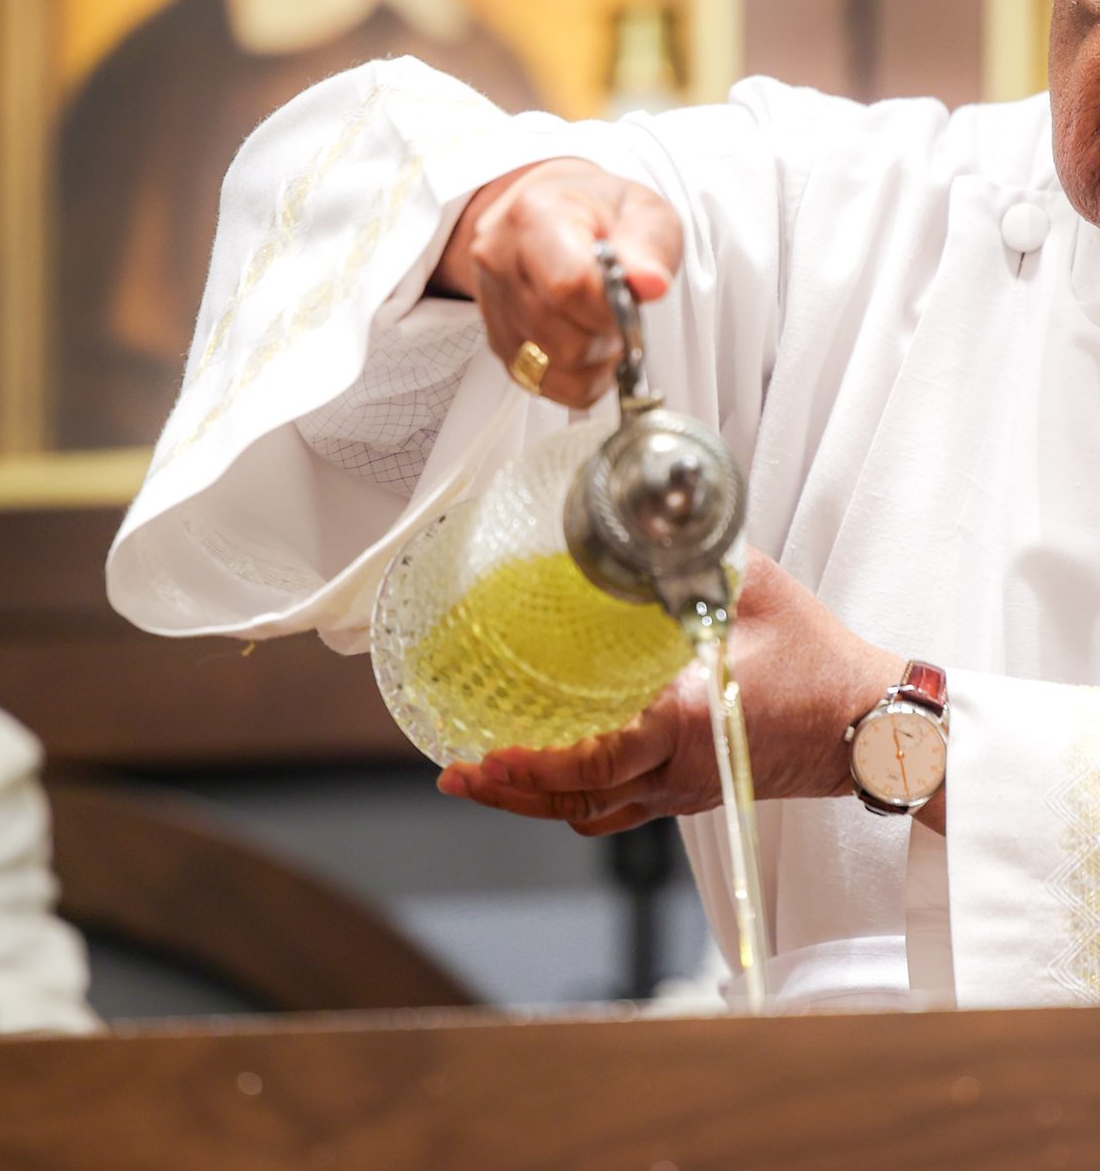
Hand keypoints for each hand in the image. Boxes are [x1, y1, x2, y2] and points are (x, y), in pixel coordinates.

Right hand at [431, 158, 683, 408]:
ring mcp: (492, 304)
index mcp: (533, 215)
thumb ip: (650, 245)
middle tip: (622, 312)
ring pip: (551, 366)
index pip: (567, 286)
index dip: (609, 307)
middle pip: (559, 336)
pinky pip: (543, 385)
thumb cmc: (601, 211)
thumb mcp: (642, 210)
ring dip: (594, 358)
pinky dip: (579, 379)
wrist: (555, 212)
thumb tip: (651, 283)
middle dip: (605, 335)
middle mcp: (499, 259)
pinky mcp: (497, 341)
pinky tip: (591, 348)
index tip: (628, 299)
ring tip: (605, 325)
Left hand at [436, 550, 902, 833]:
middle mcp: (677, 768)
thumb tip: (644, 524)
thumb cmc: (822, 660)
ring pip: (593, 809)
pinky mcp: (694, 791)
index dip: (538, 765)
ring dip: (536, 799)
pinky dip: (577, 799)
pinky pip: (621, 808)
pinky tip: (549, 780)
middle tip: (459, 773)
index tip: (492, 755)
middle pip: (578, 795)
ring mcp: (685, 788)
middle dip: (512, 789)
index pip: (597, 757)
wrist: (875, 725)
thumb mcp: (755, 589)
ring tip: (486, 779)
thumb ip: (694, 557)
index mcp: (686, 721)